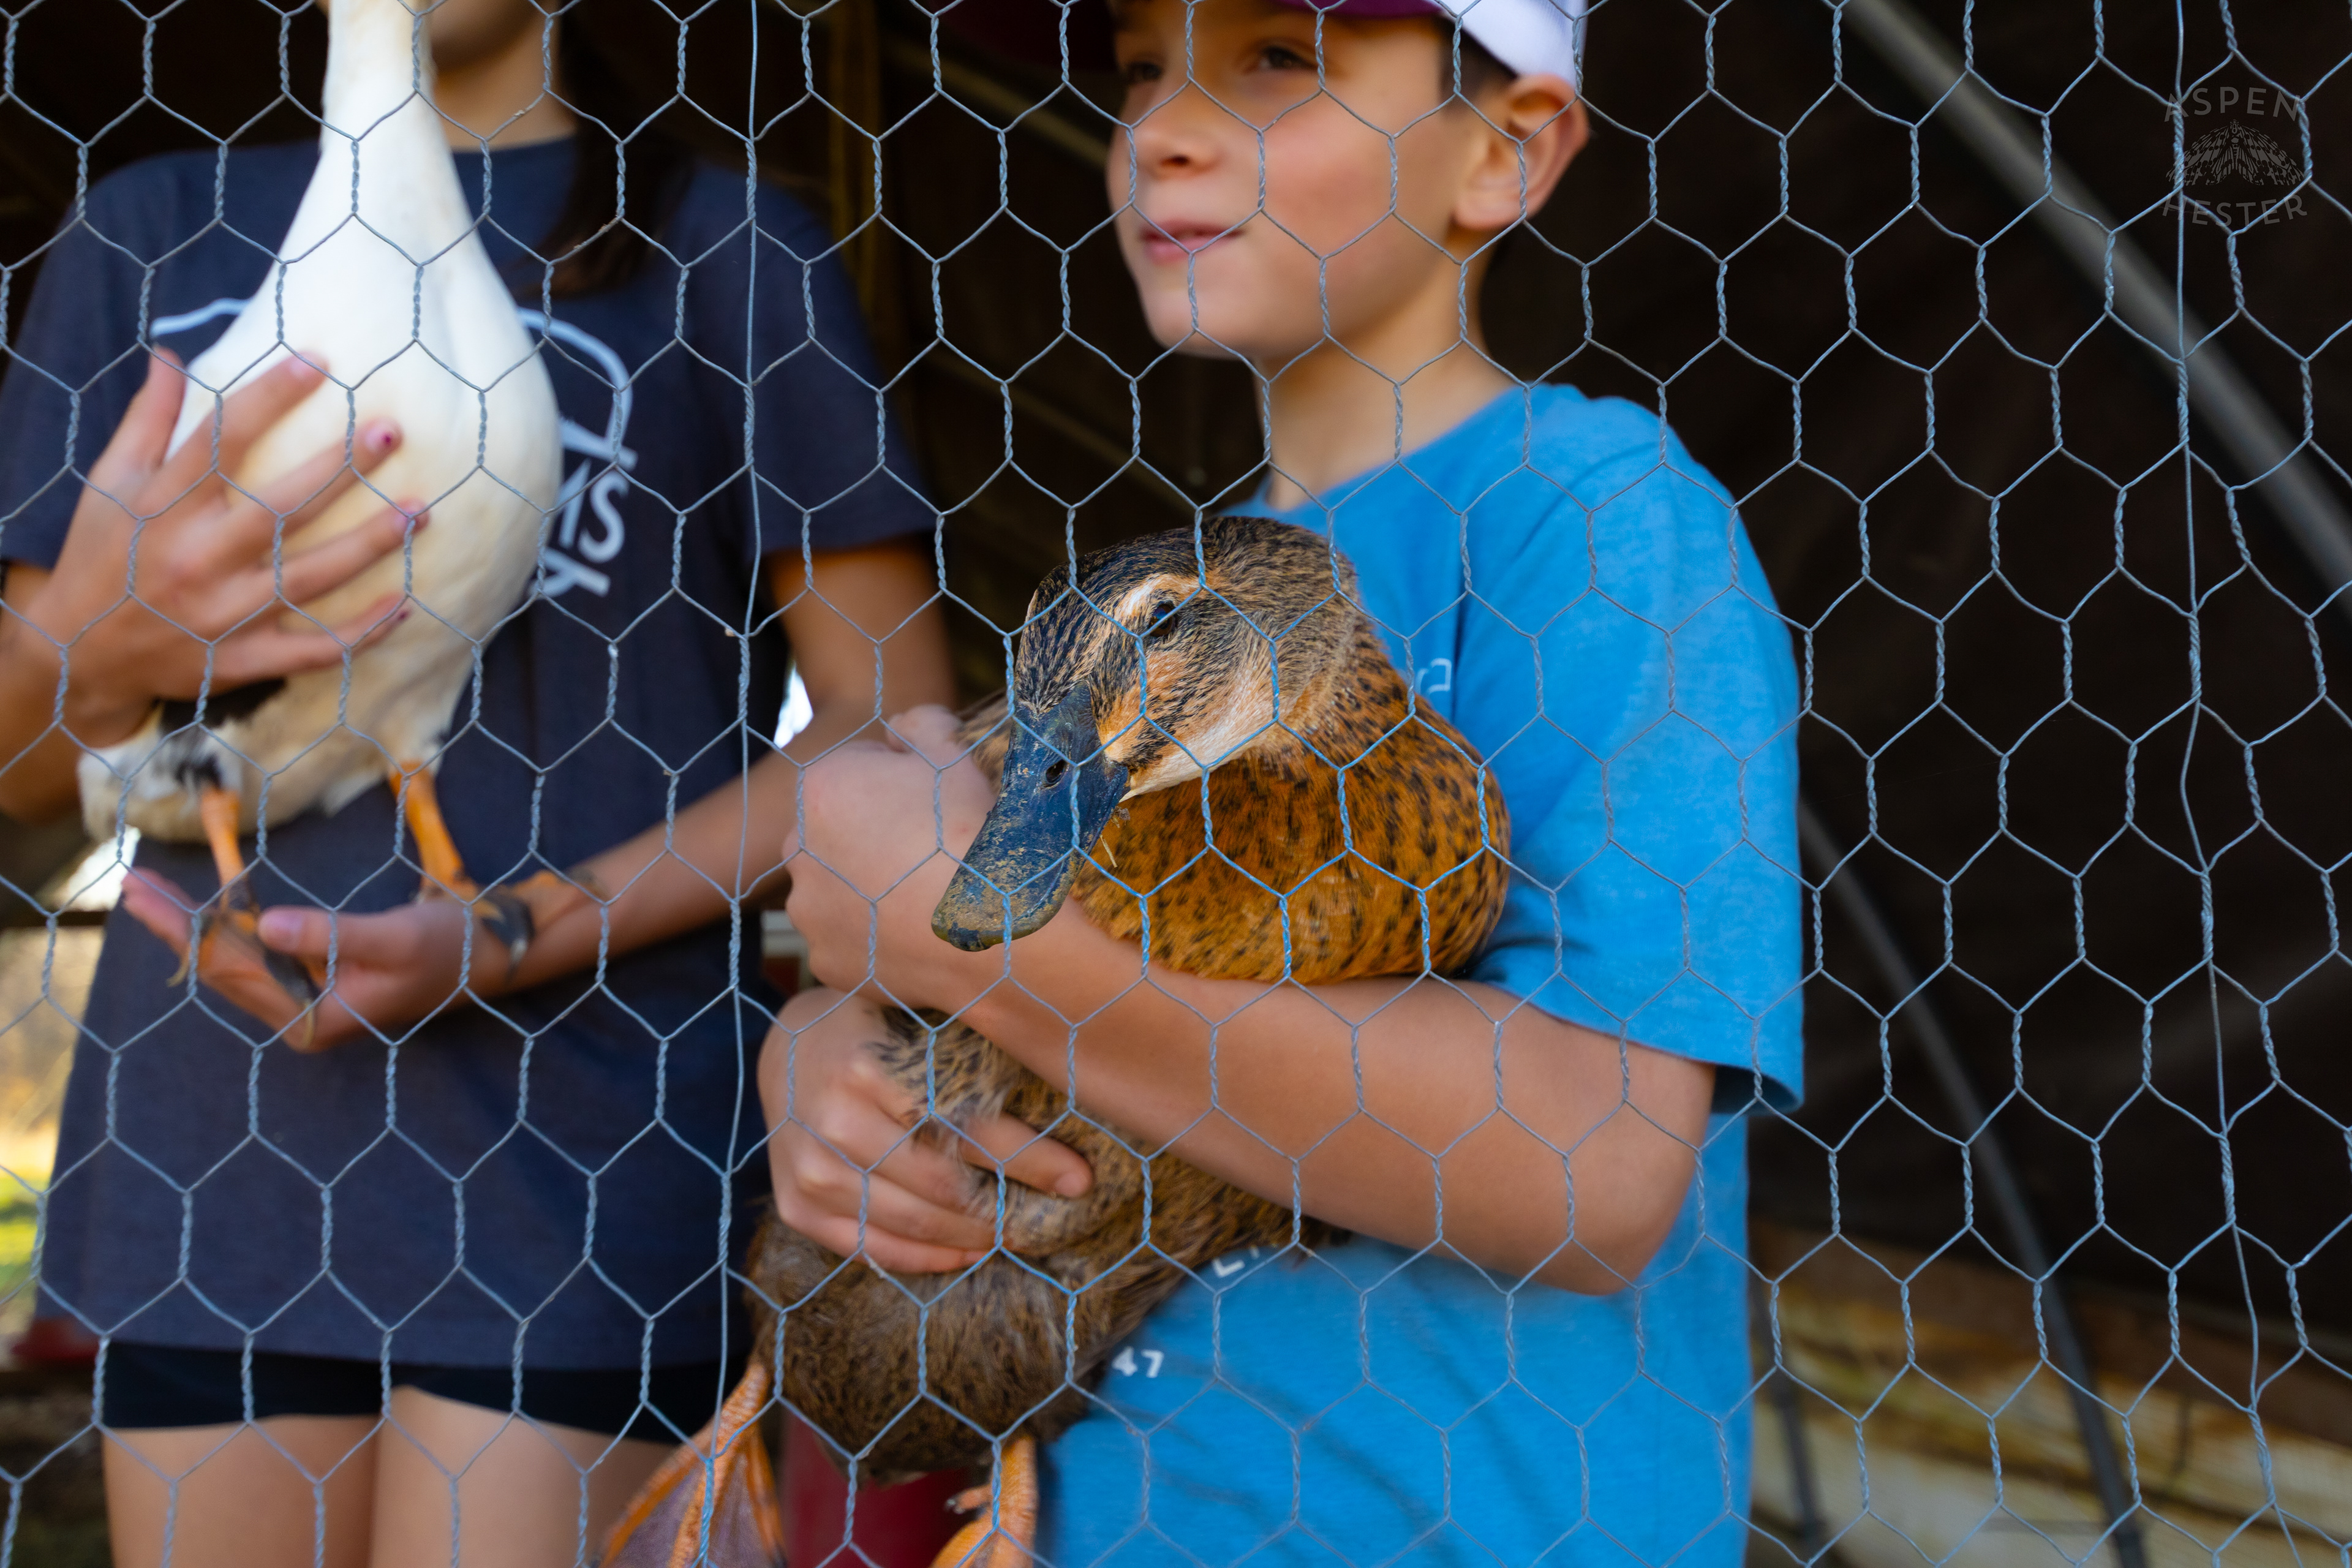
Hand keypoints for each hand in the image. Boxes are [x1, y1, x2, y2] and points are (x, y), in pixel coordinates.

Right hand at [23, 351, 423, 747]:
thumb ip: (148, 419)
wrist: (79, 653)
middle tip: (392, 431)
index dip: (271, 396)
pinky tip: (406, 604)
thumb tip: (172, 354)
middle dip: (340, 469)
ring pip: (310, 577)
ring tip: (419, 509)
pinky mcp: (242, 660)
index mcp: (164, 506)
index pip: (223, 438)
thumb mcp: (111, 483)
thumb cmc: (101, 556)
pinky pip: (314, 649)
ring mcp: (224, 614)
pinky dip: (362, 632)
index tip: (318, 361)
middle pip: (282, 507)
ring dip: (369, 545)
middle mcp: (198, 557)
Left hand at [120, 872, 499, 1051]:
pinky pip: (259, 955)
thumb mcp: (393, 938)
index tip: (145, 897)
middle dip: (178, 925)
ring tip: (156, 891)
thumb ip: (329, 934)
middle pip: (222, 967)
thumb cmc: (447, 950)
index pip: (231, 969)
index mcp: (313, 1017)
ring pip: (236, 960)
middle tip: (133, 884)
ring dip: (198, 923)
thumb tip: (264, 924)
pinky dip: (231, 926)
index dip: (185, 930)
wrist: (488, 957)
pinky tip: (212, 906)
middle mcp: (301, 1015)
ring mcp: (308, 999)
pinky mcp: (318, 979)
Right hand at [761, 986, 1092, 1272]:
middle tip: (1054, 1216)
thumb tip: (1063, 1090)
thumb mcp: (917, 1028)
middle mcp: (833, 1123)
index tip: (1078, 1179)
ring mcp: (810, 1171)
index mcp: (867, 1069)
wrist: (783, 1053)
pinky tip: (963, 1255)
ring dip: (971, 1237)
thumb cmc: (870, 1034)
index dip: (1030, 1158)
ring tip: (1013, 1235)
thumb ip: (968, 1060)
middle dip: (1006, 1205)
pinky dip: (923, 1259)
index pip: (966, 1128)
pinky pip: (871, 1248)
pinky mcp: (796, 1207)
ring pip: (911, 1224)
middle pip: (943, 1184)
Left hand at [781, 705, 1001, 1012]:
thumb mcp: (955, 755)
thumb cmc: (975, 834)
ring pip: (837, 887)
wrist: (996, 928)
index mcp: (820, 787)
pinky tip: (914, 932)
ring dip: (867, 887)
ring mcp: (808, 912)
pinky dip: (873, 936)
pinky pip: (847, 938)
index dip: (898, 780)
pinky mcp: (826, 961)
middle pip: (836, 830)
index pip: (853, 769)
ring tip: (923, 895)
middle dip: (871, 834)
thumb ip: (919, 723)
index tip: (933, 803)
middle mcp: (796, 850)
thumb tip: (901, 728)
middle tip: (929, 851)